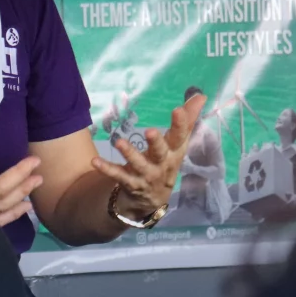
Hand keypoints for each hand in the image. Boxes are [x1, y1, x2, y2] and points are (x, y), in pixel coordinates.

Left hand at [92, 93, 205, 219]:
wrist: (153, 200)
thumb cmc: (166, 162)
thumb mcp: (178, 144)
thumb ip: (188, 119)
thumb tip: (200, 96)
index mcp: (175, 152)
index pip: (180, 136)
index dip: (181, 124)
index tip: (179, 109)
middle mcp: (162, 164)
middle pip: (160, 152)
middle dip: (156, 143)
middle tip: (150, 131)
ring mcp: (146, 175)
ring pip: (138, 164)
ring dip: (129, 153)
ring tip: (119, 142)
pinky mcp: (130, 182)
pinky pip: (118, 175)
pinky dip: (107, 168)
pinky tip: (95, 161)